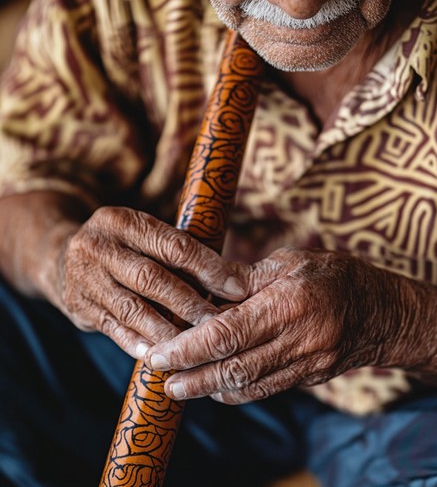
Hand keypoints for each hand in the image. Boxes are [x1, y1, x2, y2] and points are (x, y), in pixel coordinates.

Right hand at [54, 206, 246, 358]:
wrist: (62, 258)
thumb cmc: (125, 249)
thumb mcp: (144, 236)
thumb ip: (179, 252)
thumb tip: (231, 279)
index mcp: (122, 221)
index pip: (173, 245)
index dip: (207, 268)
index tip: (235, 288)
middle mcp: (98, 246)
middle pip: (152, 278)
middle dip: (190, 303)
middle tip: (218, 322)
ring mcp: (84, 278)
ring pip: (133, 308)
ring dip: (168, 329)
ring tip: (196, 344)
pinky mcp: (79, 307)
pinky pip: (114, 329)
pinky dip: (140, 343)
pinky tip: (161, 355)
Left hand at [144, 247, 403, 403]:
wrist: (382, 310)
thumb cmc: (334, 276)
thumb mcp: (291, 262)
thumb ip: (247, 278)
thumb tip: (206, 287)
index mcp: (287, 303)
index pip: (226, 333)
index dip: (187, 348)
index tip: (159, 355)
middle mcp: (297, 339)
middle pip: (233, 368)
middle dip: (192, 378)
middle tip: (161, 381)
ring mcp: (306, 363)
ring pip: (248, 385)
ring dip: (209, 389)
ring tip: (180, 387)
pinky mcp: (309, 377)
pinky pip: (266, 390)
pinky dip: (236, 392)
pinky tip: (217, 387)